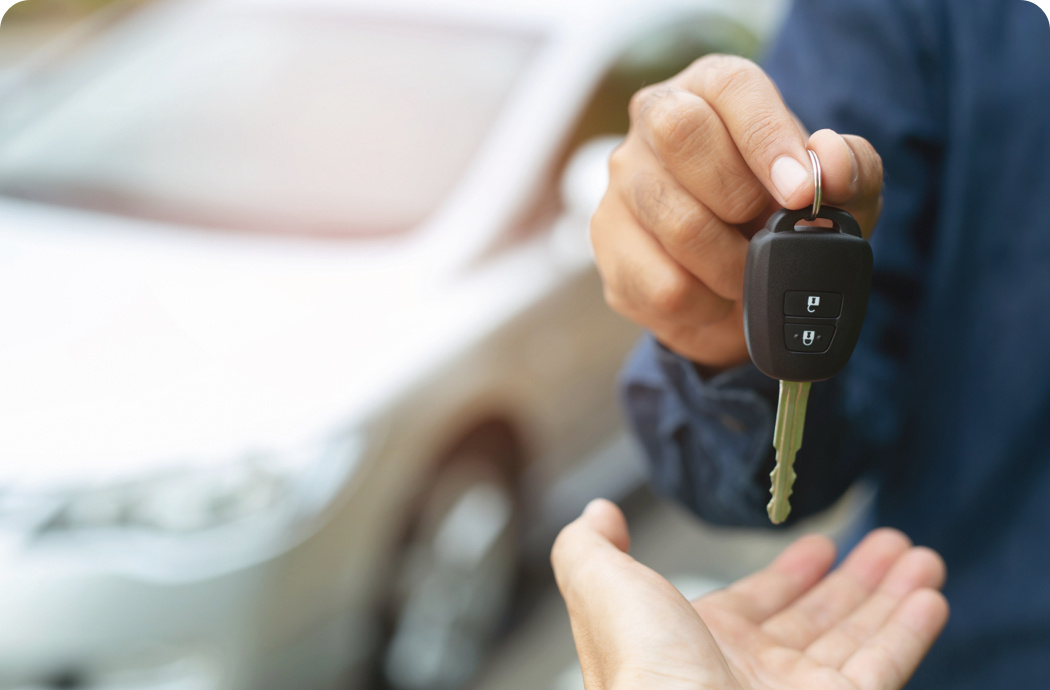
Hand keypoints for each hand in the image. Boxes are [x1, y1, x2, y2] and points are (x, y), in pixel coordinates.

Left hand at [552, 499, 947, 689]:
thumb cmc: (642, 672)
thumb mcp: (602, 590)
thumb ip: (591, 548)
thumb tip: (600, 512)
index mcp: (695, 642)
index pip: (755, 603)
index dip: (789, 575)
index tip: (821, 547)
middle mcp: (747, 673)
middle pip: (814, 619)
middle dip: (853, 581)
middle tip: (891, 544)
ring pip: (854, 638)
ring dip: (889, 595)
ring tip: (921, 556)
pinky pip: (881, 668)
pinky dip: (908, 632)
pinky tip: (930, 598)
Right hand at [590, 55, 882, 367]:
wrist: (739, 289)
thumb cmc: (784, 220)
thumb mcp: (840, 195)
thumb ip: (852, 169)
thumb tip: (831, 162)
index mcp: (713, 88)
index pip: (731, 87)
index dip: (768, 138)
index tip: (800, 192)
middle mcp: (655, 120)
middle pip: (680, 133)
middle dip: (738, 196)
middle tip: (766, 232)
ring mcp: (622, 181)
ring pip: (676, 222)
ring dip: (731, 265)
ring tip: (747, 272)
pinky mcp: (608, 242)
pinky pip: (663, 285)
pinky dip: (706, 305)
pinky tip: (713, 295)